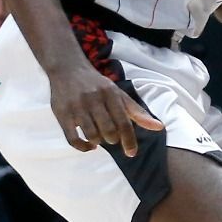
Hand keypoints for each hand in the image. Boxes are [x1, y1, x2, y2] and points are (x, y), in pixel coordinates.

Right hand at [49, 62, 164, 154]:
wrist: (67, 69)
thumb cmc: (97, 85)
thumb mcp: (119, 94)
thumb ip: (137, 112)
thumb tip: (159, 127)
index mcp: (110, 94)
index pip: (124, 122)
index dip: (129, 140)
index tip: (131, 152)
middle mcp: (93, 99)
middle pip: (108, 131)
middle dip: (113, 139)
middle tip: (111, 136)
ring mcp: (76, 107)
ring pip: (92, 135)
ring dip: (98, 141)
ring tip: (99, 136)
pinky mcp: (62, 114)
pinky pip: (72, 139)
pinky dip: (83, 147)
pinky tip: (89, 145)